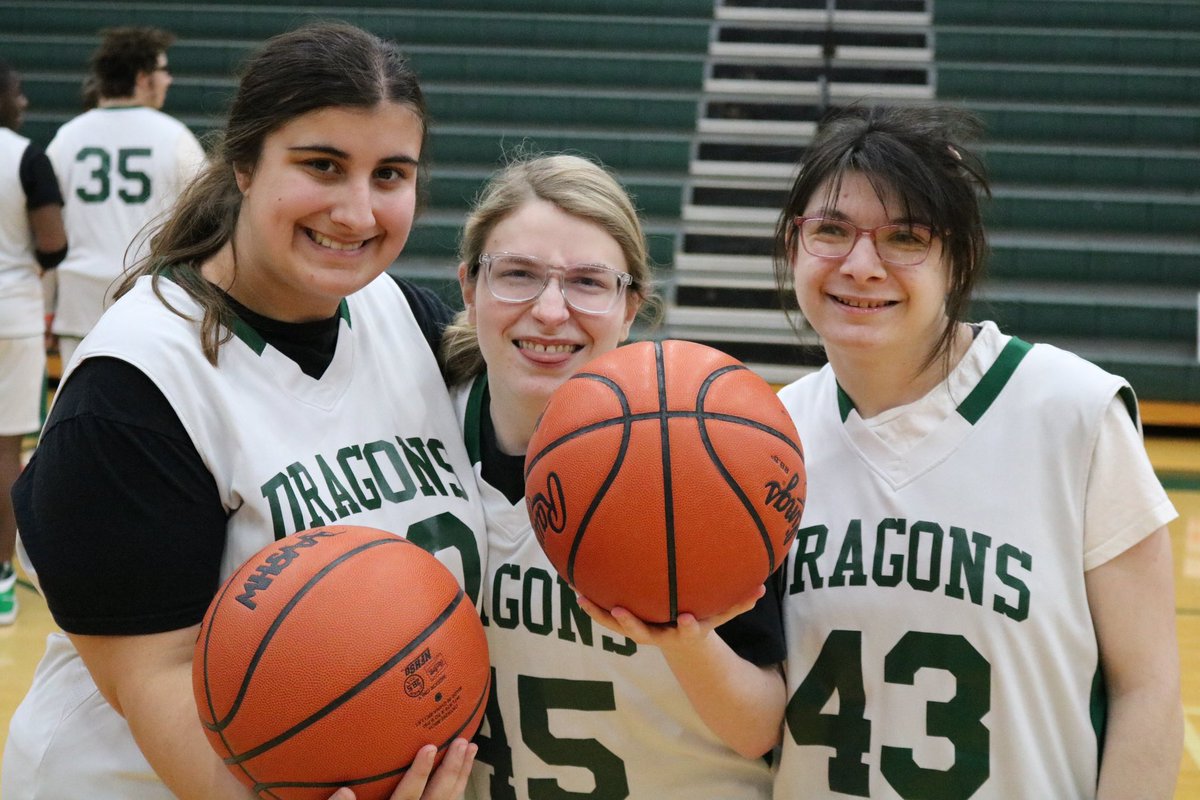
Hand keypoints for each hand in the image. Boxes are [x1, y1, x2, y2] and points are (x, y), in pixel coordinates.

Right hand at [327, 738, 476, 799]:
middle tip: (463, 742)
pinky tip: (461, 777)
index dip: (419, 775)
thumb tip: (344, 792)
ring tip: (471, 750)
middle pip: (438, 799)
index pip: (407, 799)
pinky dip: (456, 792)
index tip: (429, 748)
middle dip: (451, 770)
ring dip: (460, 777)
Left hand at [577, 585, 765, 654]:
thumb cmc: (702, 616)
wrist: (678, 639)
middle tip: (622, 611)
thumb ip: (739, 601)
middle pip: (644, 634)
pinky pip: (606, 614)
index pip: (688, 633)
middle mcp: (659, 634)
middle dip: (632, 625)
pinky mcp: (626, 621)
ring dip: (600, 614)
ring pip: (617, 625)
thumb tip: (762, 587)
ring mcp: (640, 630)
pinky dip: (593, 603)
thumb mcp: (721, 612)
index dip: (689, 629)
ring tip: (582, 598)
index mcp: (684, 632)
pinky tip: (576, 586)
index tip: (689, 621)